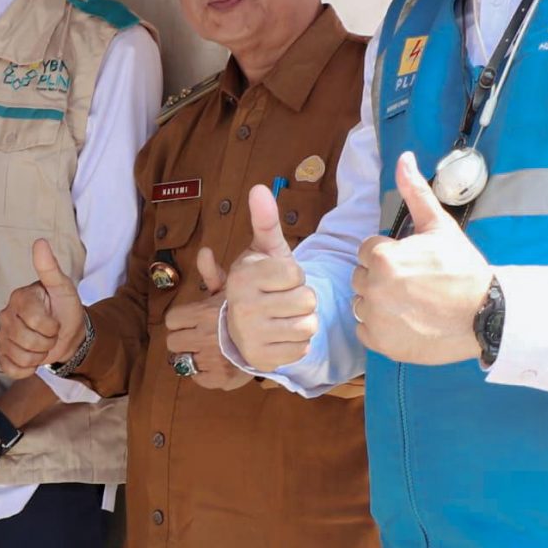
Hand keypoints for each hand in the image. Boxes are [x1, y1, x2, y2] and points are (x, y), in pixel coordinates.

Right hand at [0, 239, 86, 377]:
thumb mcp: (63, 288)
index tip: (55, 321)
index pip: (34, 320)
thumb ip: (50, 268)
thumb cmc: (64, 308)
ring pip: (21, 357)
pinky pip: (11, 369)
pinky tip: (33, 359)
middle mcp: (6, 315)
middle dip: (47, 342)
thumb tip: (40, 242)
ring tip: (43, 344)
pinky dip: (27, 369)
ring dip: (40, 356)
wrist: (68, 334)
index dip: (51, 327)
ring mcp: (2, 336)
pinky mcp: (2, 354)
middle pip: (27, 341)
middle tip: (50, 334)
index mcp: (19, 298)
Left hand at [166, 250, 251, 390]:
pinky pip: (198, 378)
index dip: (180, 321)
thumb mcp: (232, 289)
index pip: (172, 320)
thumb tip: (203, 251)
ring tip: (207, 351)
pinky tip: (214, 365)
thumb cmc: (248, 311)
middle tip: (197, 337)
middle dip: (183, 340)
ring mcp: (212, 359)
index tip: (190, 322)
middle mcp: (206, 336)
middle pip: (173, 343)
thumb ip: (213, 274)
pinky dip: (204, 374)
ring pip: (184, 362)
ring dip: (194, 357)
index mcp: (204, 313)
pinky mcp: (221, 378)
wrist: (277, 335)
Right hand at [222, 185, 316, 371]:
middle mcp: (243, 306)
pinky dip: (298, 343)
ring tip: (286, 317)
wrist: (240, 325)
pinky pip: (303, 348)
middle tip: (284, 300)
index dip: (295, 276)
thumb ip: (265, 221)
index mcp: (243, 276)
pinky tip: (282, 336)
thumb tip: (259, 188)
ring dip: (303, 321)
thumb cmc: (260, 283)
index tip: (280, 279)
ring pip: (308, 326)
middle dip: (302, 300)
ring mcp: (251, 335)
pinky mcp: (262, 359)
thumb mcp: (263, 251)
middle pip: (306, 300)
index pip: (296, 274)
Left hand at [352, 151, 493, 365]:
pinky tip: (406, 321)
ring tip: (411, 303)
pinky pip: (365, 329)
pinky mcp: (380, 343)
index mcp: (381, 257)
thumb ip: (415, 191)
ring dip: (379, 301)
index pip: (368, 250)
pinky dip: (380, 327)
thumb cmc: (462, 269)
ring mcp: (375, 318)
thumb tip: (404, 157)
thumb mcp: (439, 226)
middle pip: (362, 276)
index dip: (390, 254)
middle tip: (415, 283)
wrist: (484, 314)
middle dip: (382, 276)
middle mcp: (372, 288)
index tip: (414, 263)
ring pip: (362, 302)